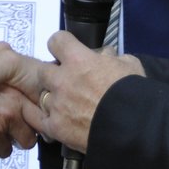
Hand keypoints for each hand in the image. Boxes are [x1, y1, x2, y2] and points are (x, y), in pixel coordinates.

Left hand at [0, 31, 140, 152]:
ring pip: (41, 94)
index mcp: (79, 60)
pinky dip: (38, 115)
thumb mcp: (130, 65)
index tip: (65, 50)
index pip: (57, 41)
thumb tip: (106, 56)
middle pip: (43, 69)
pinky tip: (44, 114)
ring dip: (50, 97)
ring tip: (64, 104)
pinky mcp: (54, 126)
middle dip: (53, 74)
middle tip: (65, 81)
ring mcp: (56, 104)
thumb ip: (112, 58)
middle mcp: (62, 80)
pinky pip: (35, 117)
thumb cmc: (133, 95)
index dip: (61, 45)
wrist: (133, 128)